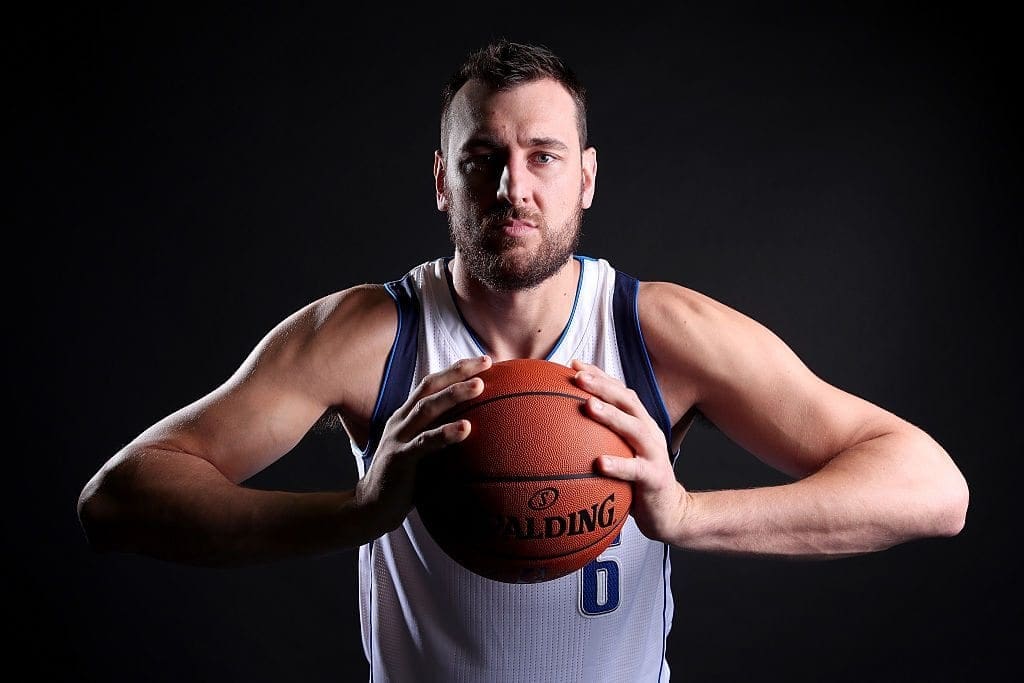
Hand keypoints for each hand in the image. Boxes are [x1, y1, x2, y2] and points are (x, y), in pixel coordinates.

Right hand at [355, 355, 490, 535]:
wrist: (371, 507)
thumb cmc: (406, 479)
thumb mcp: (424, 451)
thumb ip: (443, 437)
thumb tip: (482, 431)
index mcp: (407, 416)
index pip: (432, 384)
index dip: (456, 369)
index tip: (484, 360)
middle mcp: (401, 421)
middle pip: (430, 387)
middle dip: (458, 372)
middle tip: (486, 362)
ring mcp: (398, 438)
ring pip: (427, 408)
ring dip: (453, 395)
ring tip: (479, 386)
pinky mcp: (398, 458)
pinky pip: (424, 443)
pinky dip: (445, 433)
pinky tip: (465, 428)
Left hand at [571, 359, 688, 543]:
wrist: (670, 512)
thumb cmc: (638, 482)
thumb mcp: (622, 453)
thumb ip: (601, 438)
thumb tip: (561, 429)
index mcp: (640, 423)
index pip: (620, 392)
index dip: (600, 375)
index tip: (574, 364)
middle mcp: (649, 432)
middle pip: (628, 401)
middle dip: (603, 386)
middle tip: (578, 377)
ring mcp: (655, 454)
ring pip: (634, 428)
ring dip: (611, 415)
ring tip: (589, 406)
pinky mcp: (655, 478)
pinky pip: (636, 470)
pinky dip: (618, 465)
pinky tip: (599, 462)